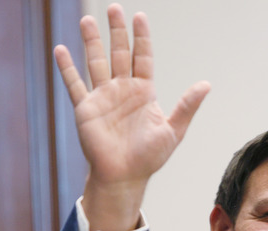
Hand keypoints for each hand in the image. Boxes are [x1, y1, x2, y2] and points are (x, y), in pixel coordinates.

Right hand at [55, 3, 209, 230]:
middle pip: (119, 52)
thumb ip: (187, 106)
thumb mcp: (173, 130)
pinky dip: (67, 68)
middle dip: (117, 31)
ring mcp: (102, 97)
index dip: (141, 37)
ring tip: (88, 20)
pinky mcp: (86, 109)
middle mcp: (122, 89)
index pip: (142, 56)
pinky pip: (75, 85)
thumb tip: (207, 84)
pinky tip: (60, 50)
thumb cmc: (149, 157)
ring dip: (91, 42)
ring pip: (96, 62)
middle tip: (115, 7)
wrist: (124, 177)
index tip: (139, 16)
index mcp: (143, 91)